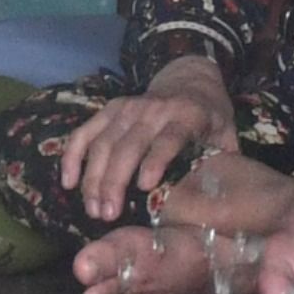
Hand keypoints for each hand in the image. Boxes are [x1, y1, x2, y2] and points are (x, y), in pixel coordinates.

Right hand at [55, 58, 238, 222]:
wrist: (190, 79)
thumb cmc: (209, 116)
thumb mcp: (225, 134)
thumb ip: (224, 162)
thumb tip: (221, 201)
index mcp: (187, 116)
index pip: (169, 138)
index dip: (156, 160)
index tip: (144, 187)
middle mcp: (154, 110)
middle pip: (128, 145)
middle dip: (114, 181)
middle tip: (108, 215)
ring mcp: (128, 108)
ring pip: (103, 142)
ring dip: (94, 177)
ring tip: (92, 209)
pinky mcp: (110, 109)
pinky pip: (85, 132)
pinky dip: (72, 156)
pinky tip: (68, 183)